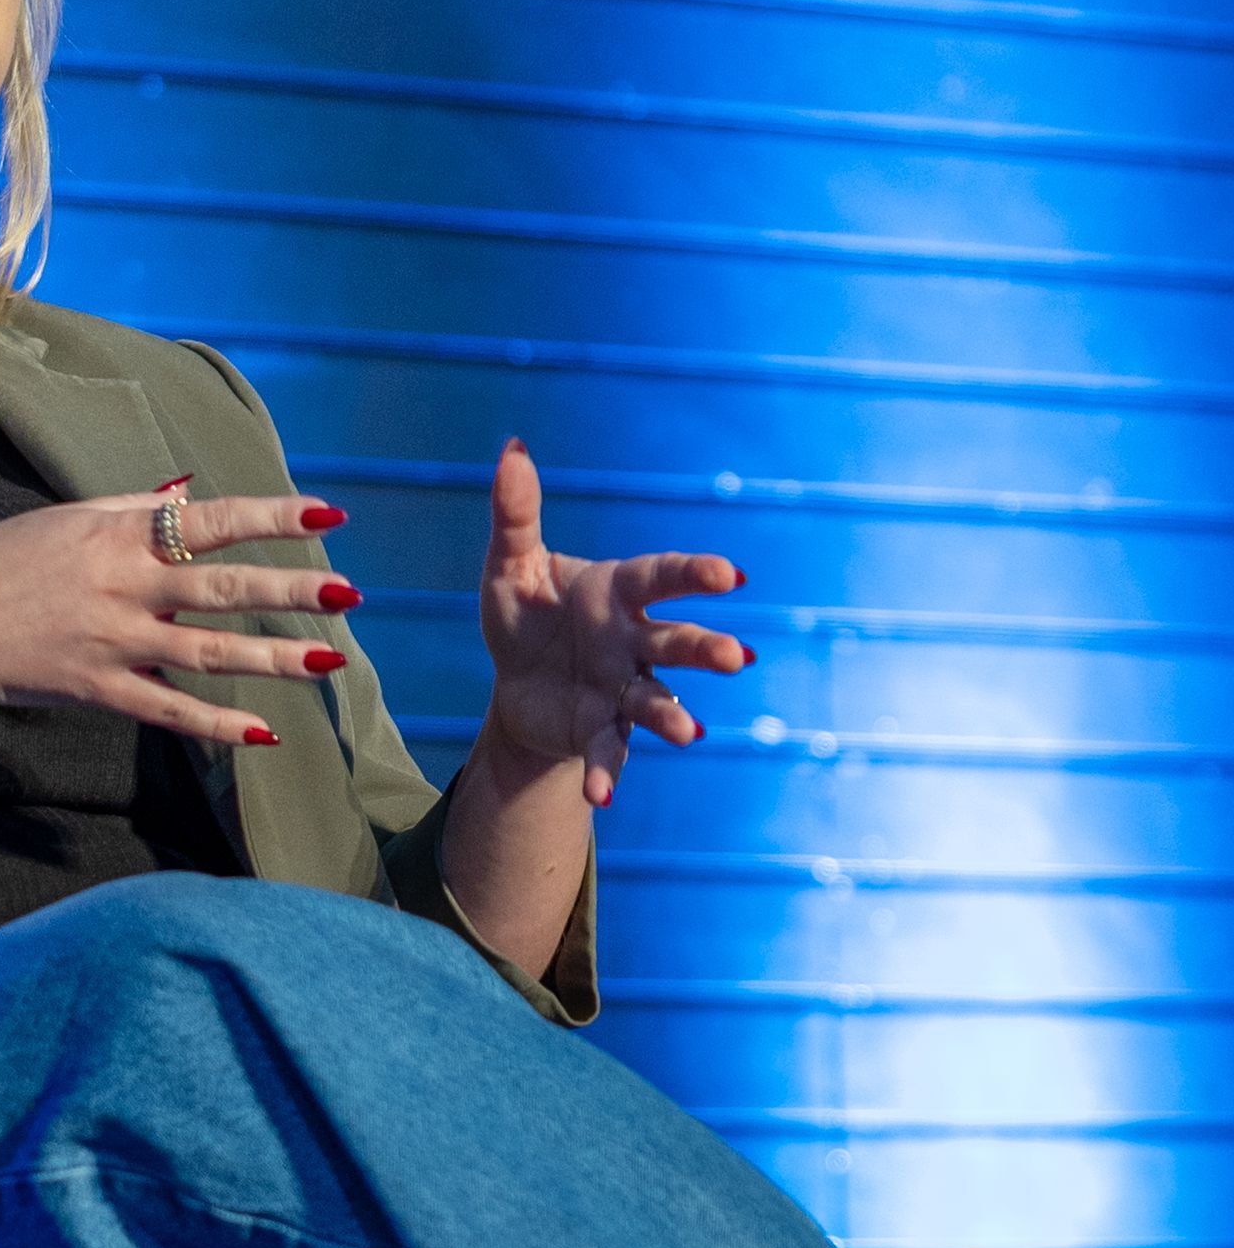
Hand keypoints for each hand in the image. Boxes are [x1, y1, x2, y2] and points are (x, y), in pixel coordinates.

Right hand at [0, 484, 357, 749]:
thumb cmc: (3, 562)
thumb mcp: (69, 519)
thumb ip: (136, 511)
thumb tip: (192, 494)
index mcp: (119, 535)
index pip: (210, 521)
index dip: (270, 518)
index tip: (327, 514)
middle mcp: (122, 586)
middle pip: (221, 588)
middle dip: (289, 591)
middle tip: (348, 594)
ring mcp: (112, 642)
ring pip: (206, 651)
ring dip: (271, 658)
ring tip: (331, 661)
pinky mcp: (98, 689)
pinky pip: (166, 710)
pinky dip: (214, 723)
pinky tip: (262, 731)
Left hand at [478, 440, 749, 807]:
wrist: (517, 681)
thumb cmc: (527, 613)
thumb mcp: (510, 564)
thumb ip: (516, 515)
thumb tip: (512, 449)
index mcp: (620, 591)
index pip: (664, 577)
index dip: (696, 575)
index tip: (730, 576)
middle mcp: (633, 641)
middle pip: (678, 642)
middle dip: (706, 648)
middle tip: (737, 657)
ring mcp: (622, 689)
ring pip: (657, 702)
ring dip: (675, 716)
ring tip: (691, 734)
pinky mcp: (600, 731)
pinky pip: (609, 751)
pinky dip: (607, 773)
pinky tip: (600, 797)